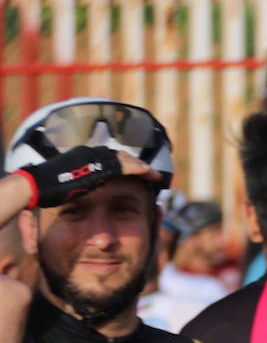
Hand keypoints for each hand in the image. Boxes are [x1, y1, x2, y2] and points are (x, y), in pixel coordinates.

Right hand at [17, 146, 161, 208]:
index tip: (135, 169)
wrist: (35, 186)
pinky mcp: (98, 167)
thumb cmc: (44, 189)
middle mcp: (88, 153)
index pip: (108, 156)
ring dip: (142, 166)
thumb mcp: (65, 182)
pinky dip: (139, 169)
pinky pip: (124, 167)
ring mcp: (93, 158)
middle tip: (151, 171)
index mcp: (81, 155)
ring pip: (125, 159)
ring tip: (155, 175)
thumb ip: (78, 181)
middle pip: (119, 155)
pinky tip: (151, 174)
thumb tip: (82, 188)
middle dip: (136, 163)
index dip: (124, 163)